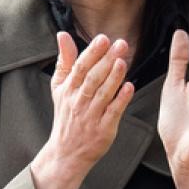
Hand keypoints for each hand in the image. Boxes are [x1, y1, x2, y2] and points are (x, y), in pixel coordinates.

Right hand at [42, 32, 134, 174]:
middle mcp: (79, 102)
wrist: (66, 153)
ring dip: (113, 77)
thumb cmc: (66, 116)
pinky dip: (121, 100)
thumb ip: (64, 60)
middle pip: (92, 78)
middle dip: (106, 60)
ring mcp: (91, 116)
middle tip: (120, 44)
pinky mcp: (104, 129)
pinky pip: (113, 113)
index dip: (92, 53)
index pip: (80, 68)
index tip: (103, 39)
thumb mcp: (59, 87)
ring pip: (103, 94)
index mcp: (69, 90)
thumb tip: (63, 35)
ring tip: (123, 61)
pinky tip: (129, 87)